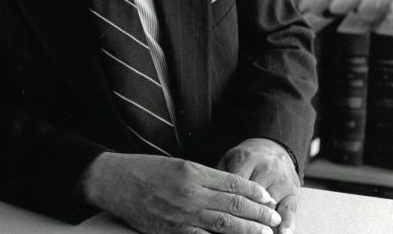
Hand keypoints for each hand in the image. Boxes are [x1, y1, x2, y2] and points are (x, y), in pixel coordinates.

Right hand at [80, 152, 281, 233]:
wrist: (116, 181)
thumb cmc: (144, 170)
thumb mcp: (175, 165)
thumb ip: (200, 177)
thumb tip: (226, 189)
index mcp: (191, 170)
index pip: (231, 180)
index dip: (252, 190)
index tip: (267, 196)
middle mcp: (190, 190)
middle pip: (232, 202)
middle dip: (258, 212)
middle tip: (276, 217)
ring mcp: (182, 212)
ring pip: (223, 222)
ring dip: (247, 228)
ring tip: (265, 232)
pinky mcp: (172, 229)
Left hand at [217, 139, 299, 233]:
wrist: (273, 148)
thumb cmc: (246, 158)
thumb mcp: (230, 159)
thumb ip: (220, 176)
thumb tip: (210, 195)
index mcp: (246, 159)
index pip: (235, 186)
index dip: (226, 203)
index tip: (218, 216)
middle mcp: (265, 169)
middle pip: (253, 199)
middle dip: (243, 216)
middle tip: (232, 226)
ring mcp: (281, 181)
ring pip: (270, 207)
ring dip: (261, 223)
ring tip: (253, 231)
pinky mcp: (293, 192)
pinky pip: (291, 210)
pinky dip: (288, 224)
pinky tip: (283, 233)